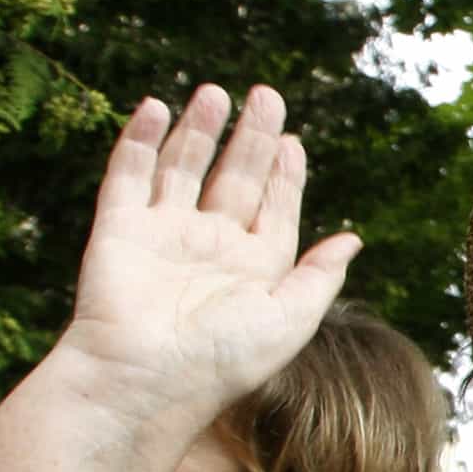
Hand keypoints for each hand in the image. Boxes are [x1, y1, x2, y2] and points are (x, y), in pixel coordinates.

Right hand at [56, 84, 354, 426]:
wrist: (147, 378)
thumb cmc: (224, 359)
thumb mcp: (292, 318)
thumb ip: (321, 276)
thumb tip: (353, 239)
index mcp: (255, 268)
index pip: (274, 208)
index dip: (285, 174)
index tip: (294, 141)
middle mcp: (210, 247)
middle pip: (235, 177)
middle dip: (251, 138)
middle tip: (266, 95)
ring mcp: (163, 234)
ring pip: (184, 168)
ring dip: (200, 130)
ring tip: (216, 92)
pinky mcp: (119, 228)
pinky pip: (129, 175)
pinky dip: (142, 141)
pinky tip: (157, 108)